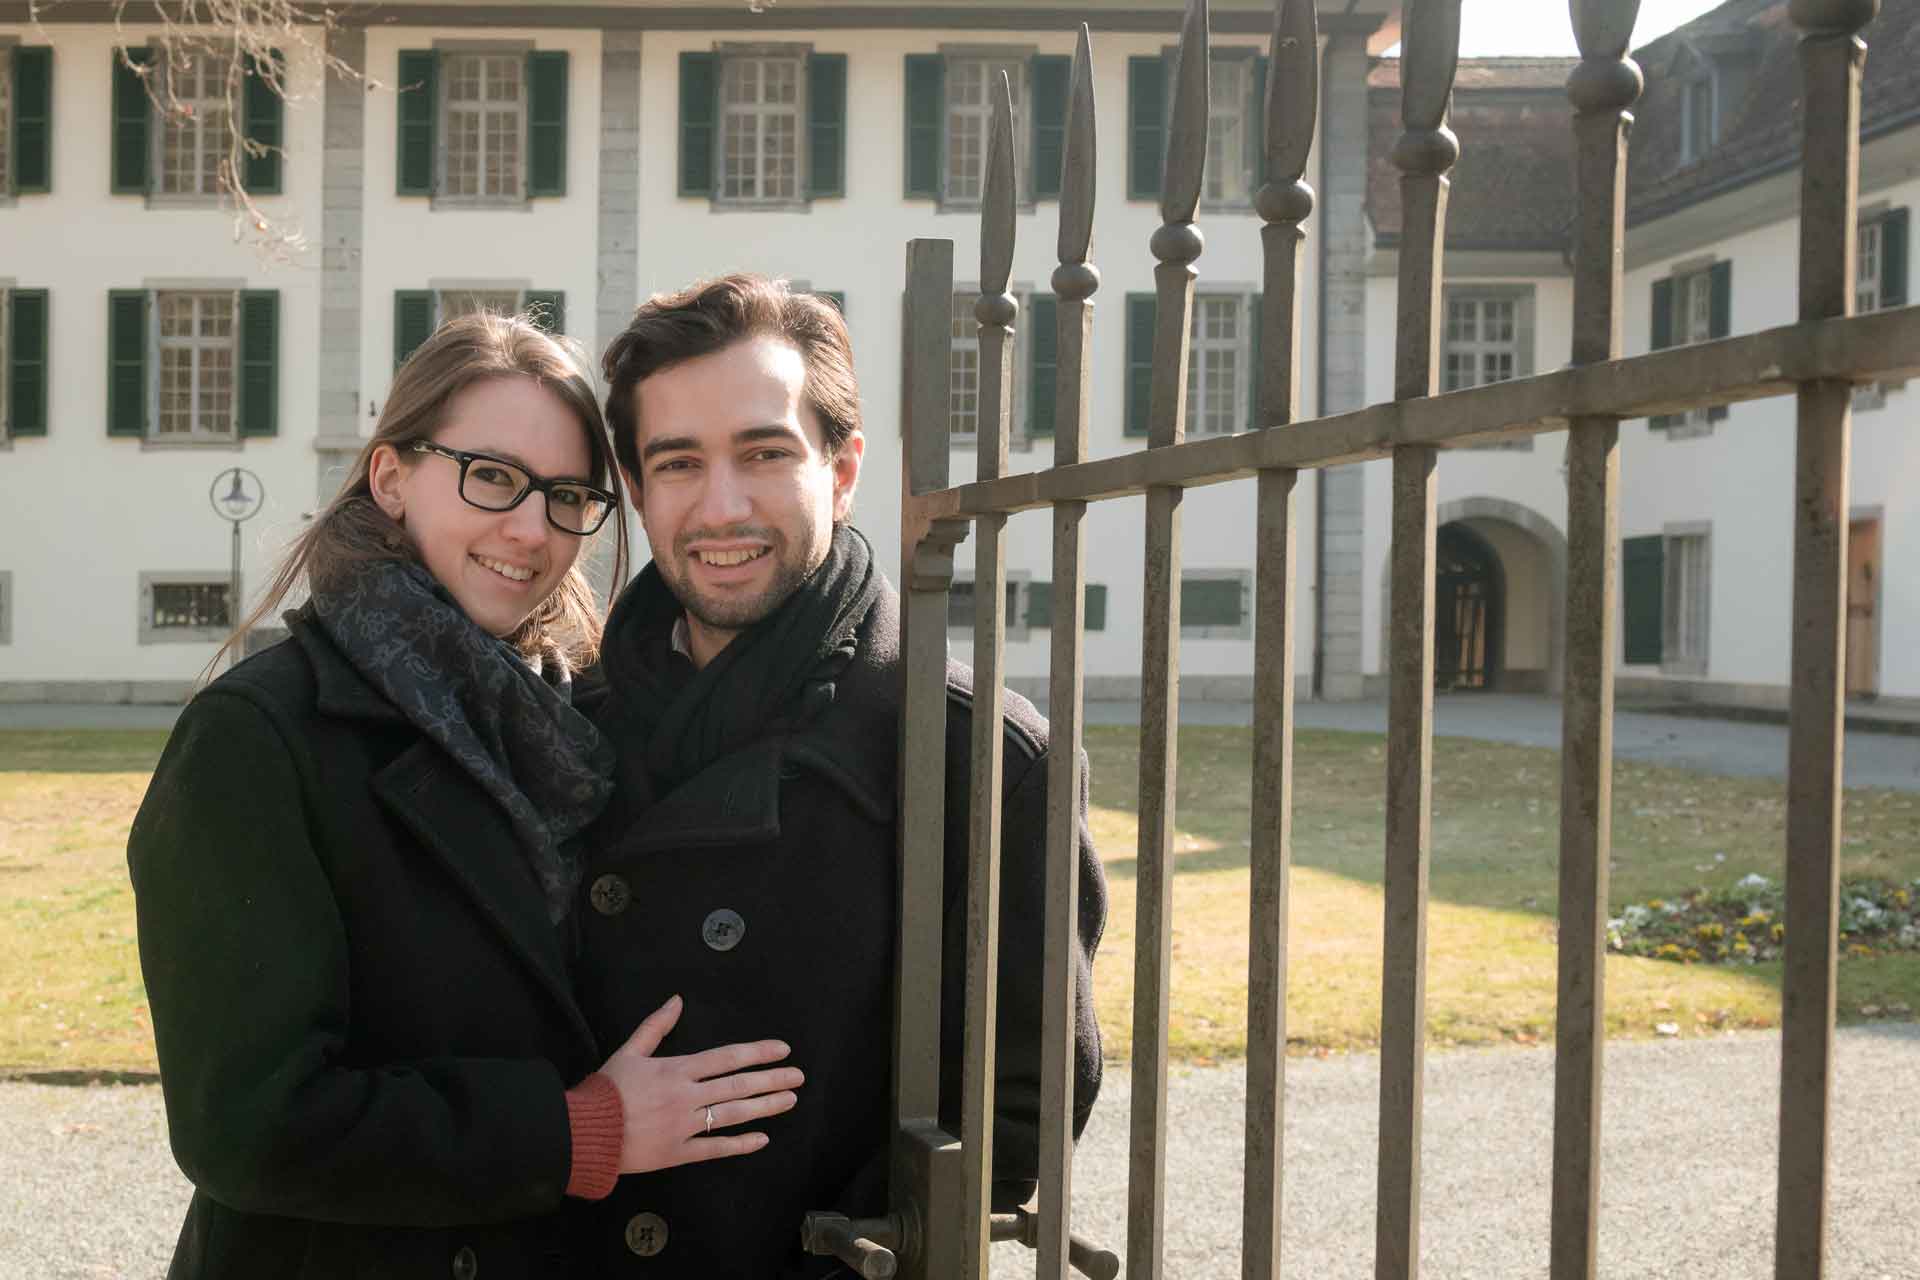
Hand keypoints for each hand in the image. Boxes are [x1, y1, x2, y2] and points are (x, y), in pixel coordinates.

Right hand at [597, 994, 803, 1173]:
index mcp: (676, 1070)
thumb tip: (677, 999)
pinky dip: (739, 1144)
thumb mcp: (629, 1051)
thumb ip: (655, 1026)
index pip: (726, 1058)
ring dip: (765, 1107)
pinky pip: (714, 1149)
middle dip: (771, 1079)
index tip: (782, 1050)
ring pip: (732, 1115)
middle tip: (799, 1076)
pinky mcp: (678, 1153)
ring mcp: (684, 1127)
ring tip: (790, 1100)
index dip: (757, 1053)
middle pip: (737, 1086)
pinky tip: (762, 1138)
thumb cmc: (606, 1090)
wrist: (585, 1131)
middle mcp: (686, 1097)